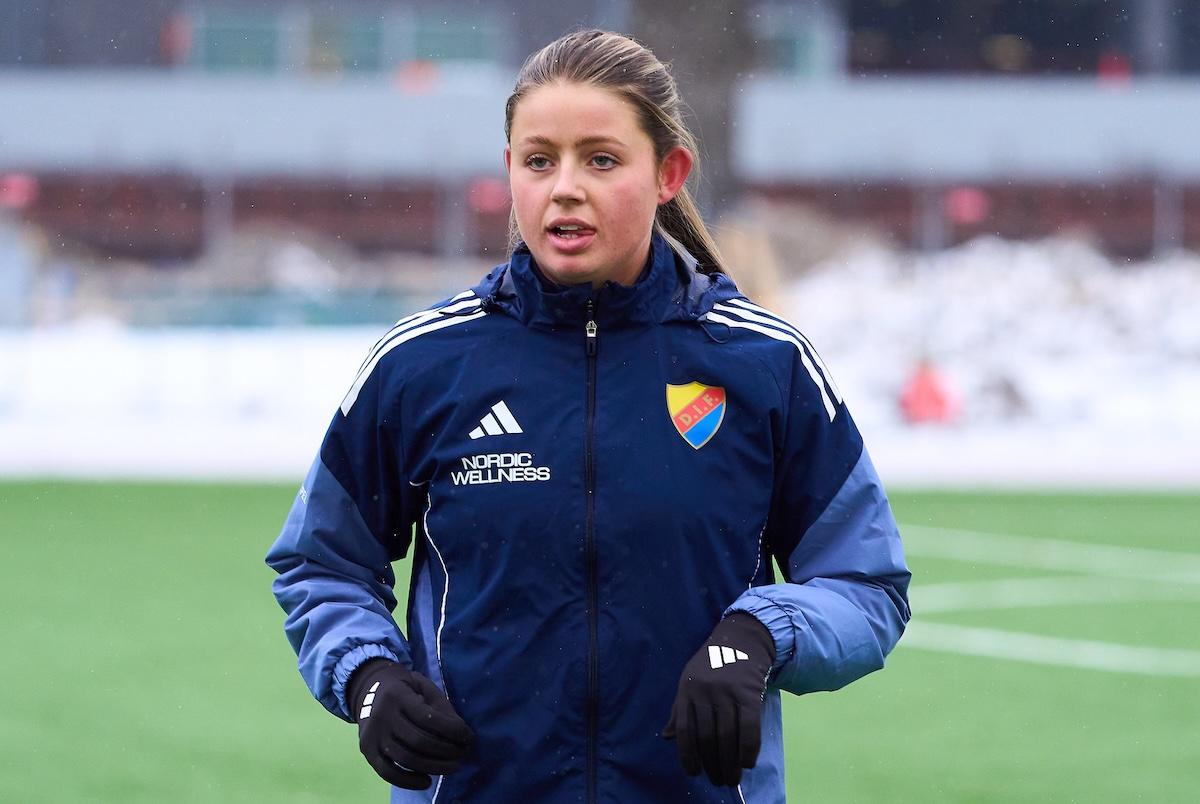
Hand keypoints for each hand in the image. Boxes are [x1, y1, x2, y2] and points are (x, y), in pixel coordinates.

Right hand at [346, 658, 474, 789]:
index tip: (468, 737)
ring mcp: (372, 735)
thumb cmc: (405, 690)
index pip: (428, 717)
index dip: (452, 730)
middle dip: (446, 750)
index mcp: (397, 695)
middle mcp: (382, 715)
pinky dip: (408, 781)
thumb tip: (461, 734)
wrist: (369, 690)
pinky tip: (427, 781)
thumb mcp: (423, 686)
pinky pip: (387, 773)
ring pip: (405, 758)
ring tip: (452, 767)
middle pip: (418, 741)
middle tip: (462, 754)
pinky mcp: (367, 751)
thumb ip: (441, 707)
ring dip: (434, 767)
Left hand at [661, 612, 775, 786]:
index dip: (688, 756)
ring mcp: (728, 693)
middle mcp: (705, 692)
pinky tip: (747, 762)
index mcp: (687, 690)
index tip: (694, 773)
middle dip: (713, 764)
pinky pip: (750, 728)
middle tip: (718, 780)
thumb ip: (679, 710)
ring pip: (728, 736)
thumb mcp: (688, 680)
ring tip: (731, 778)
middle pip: (707, 737)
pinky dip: (749, 749)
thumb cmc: (711, 665)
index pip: (685, 730)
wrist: (740, 640)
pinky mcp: (750, 694)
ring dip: (730, 763)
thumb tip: (667, 738)